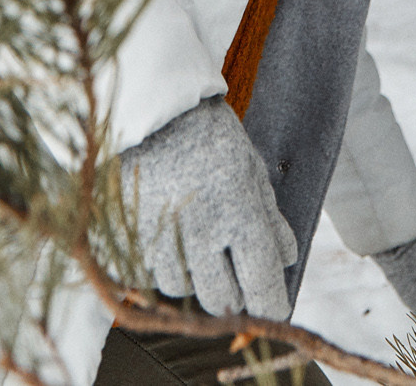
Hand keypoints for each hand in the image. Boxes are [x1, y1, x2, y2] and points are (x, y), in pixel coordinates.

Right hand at [119, 97, 300, 319]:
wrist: (149, 109)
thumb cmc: (208, 134)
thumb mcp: (251, 168)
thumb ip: (270, 218)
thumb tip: (287, 258)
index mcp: (239, 216)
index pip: (262, 287)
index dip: (272, 305)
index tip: (273, 306)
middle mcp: (201, 236)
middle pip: (222, 302)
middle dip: (234, 293)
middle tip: (232, 268)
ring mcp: (161, 240)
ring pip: (183, 291)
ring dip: (194, 277)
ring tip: (195, 241)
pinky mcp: (128, 238)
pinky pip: (147, 275)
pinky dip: (160, 265)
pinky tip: (166, 236)